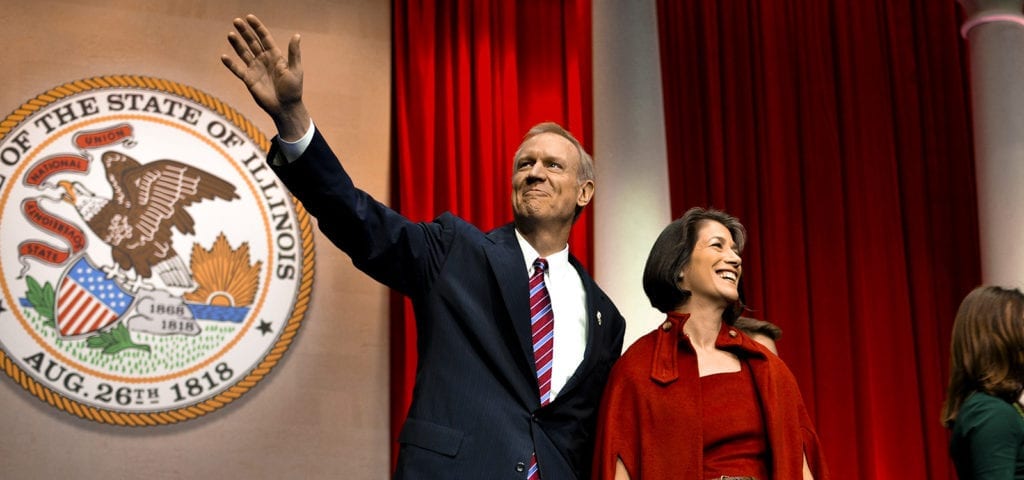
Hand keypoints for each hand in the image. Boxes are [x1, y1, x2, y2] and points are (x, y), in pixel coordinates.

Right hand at [222, 14, 309, 139]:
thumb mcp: (295, 69)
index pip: (264, 38)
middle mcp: (264, 60)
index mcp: (275, 56)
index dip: (257, 27)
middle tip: (236, 21)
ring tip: (230, 34)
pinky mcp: (249, 80)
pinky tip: (224, 56)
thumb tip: (297, 35)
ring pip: (243, 53)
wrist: (285, 107)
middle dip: (244, 32)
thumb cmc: (293, 89)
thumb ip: (293, 52)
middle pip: (252, 42)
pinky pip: (237, 70)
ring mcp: (255, 69)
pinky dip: (230, 64)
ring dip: (237, 44)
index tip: (249, 17)